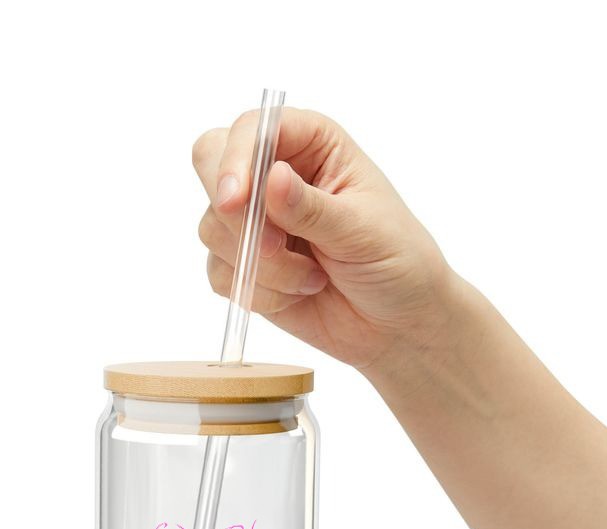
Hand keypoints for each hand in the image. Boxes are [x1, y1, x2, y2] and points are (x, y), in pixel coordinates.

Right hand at [193, 108, 456, 373]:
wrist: (396, 322)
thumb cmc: (396, 261)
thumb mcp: (361, 230)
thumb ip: (311, 208)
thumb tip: (271, 178)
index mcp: (311, 144)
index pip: (252, 129)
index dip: (236, 159)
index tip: (236, 201)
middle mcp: (274, 174)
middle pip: (210, 164)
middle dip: (233, 213)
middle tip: (270, 246)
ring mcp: (255, 221)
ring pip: (213, 228)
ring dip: (261, 265)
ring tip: (312, 278)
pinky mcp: (244, 265)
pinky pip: (220, 274)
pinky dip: (258, 292)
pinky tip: (299, 294)